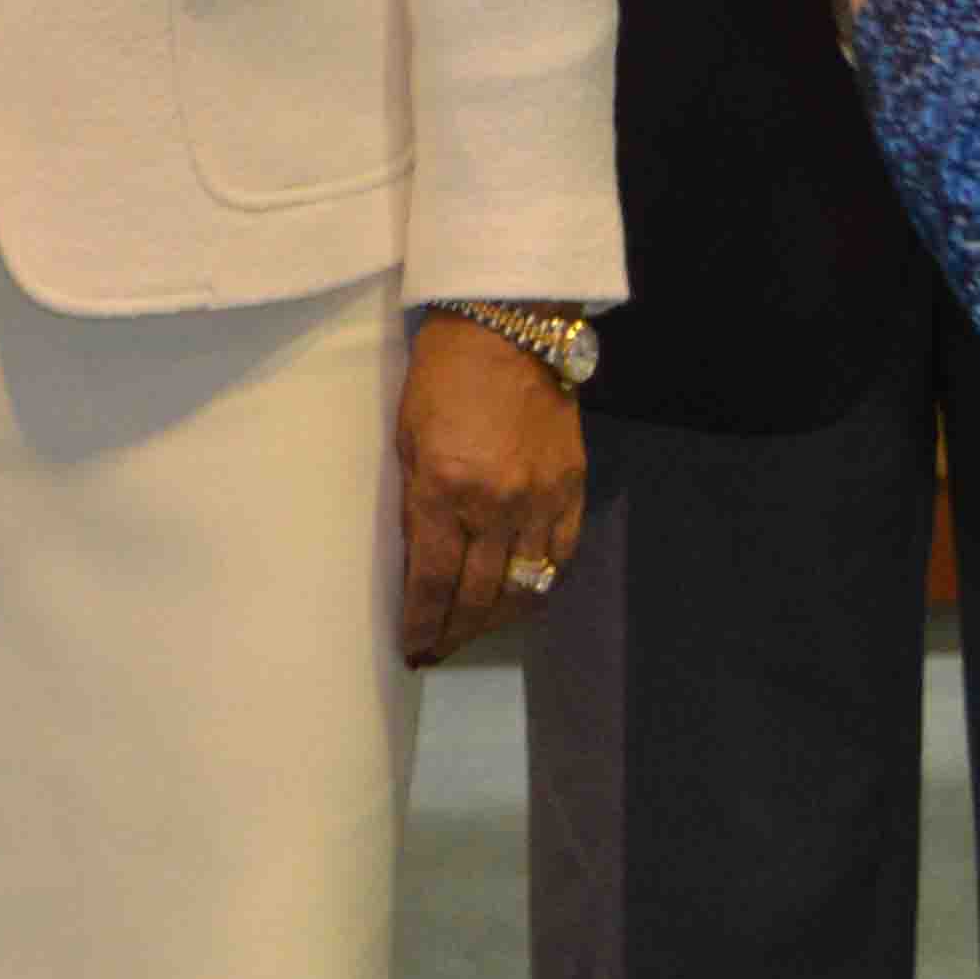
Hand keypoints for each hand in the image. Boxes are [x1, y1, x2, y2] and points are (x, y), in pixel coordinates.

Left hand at [397, 311, 584, 662]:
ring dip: (496, 619)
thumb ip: (418, 504)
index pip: (433, 582)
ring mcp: (540, 500)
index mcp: (444, 490)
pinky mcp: (572, 489)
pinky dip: (540, 584)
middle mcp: (496, 505)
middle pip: (478, 596)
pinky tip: (520, 596)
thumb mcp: (407, 440)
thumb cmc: (441, 377)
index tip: (412, 649)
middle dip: (455, 632)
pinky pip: (560, 557)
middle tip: (439, 649)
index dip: (422, 624)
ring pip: (524, 587)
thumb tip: (424, 562)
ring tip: (475, 631)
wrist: (506, 329)